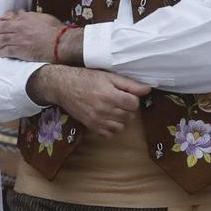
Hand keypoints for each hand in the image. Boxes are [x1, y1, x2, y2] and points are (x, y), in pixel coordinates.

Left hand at [0, 11, 66, 62]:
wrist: (60, 43)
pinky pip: (6, 51)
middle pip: (1, 30)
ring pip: (1, 40)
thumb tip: (20, 13)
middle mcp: (19, 27)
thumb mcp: (42, 17)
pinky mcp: (20, 50)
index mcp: (24, 18)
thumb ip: (29, 15)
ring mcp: (18, 39)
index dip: (0, 24)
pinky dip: (0, 52)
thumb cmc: (55, 30)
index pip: (7, 19)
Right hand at [31, 64, 150, 136]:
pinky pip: (109, 134)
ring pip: (121, 127)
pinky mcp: (91, 126)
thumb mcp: (108, 76)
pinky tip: (107, 118)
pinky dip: (111, 128)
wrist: (63, 86)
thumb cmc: (86, 78)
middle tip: (119, 101)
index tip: (126, 94)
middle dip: (127, 108)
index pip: (134, 104)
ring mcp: (97, 120)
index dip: (132, 99)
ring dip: (121, 119)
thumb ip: (129, 84)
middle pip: (129, 116)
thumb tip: (147, 89)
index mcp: (110, 95)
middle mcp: (104, 110)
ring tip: (114, 109)